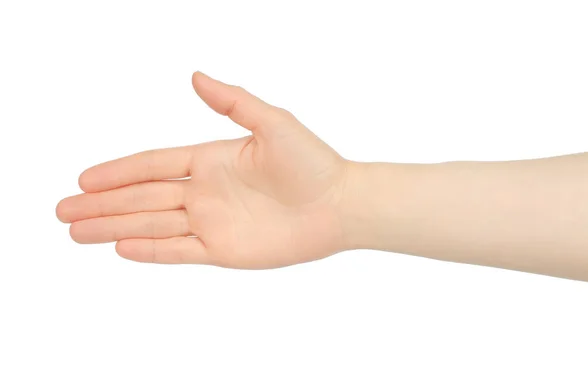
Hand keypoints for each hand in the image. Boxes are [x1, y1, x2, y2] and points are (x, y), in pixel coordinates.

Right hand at [56, 72, 349, 267]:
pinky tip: (121, 248)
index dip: (117, 172)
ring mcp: (212, 222)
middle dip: (102, 204)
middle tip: (63, 210)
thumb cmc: (312, 161)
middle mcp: (205, 191)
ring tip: (76, 232)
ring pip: (152, 225)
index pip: (152, 165)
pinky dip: (150, 250)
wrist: (339, 205)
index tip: (84, 178)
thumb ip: (232, 103)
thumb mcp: (273, 122)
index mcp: (210, 159)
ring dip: (113, 228)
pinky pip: (179, 251)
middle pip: (142, 197)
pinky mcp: (225, 250)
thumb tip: (194, 76)